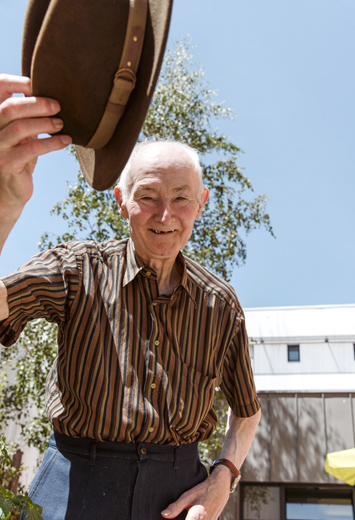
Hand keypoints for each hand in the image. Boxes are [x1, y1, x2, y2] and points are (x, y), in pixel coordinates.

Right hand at [0, 73, 71, 214]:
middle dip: (37, 104)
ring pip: (21, 128)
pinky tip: (64, 141)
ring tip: (61, 124)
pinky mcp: (8, 163)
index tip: (41, 85)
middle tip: (58, 106)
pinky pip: (32, 149)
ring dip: (45, 123)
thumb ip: (28, 115)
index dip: (19, 83)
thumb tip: (53, 96)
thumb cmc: (19, 157)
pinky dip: (52, 143)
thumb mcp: (22, 133)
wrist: (9, 191)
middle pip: (11, 108)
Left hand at [161, 467, 230, 519]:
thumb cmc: (203, 490)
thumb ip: (175, 507)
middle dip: (182, 519)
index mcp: (196, 518)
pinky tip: (191, 515)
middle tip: (182, 515)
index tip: (171, 519)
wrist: (220, 488)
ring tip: (187, 513)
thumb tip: (163, 514)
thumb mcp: (188, 496)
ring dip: (188, 519)